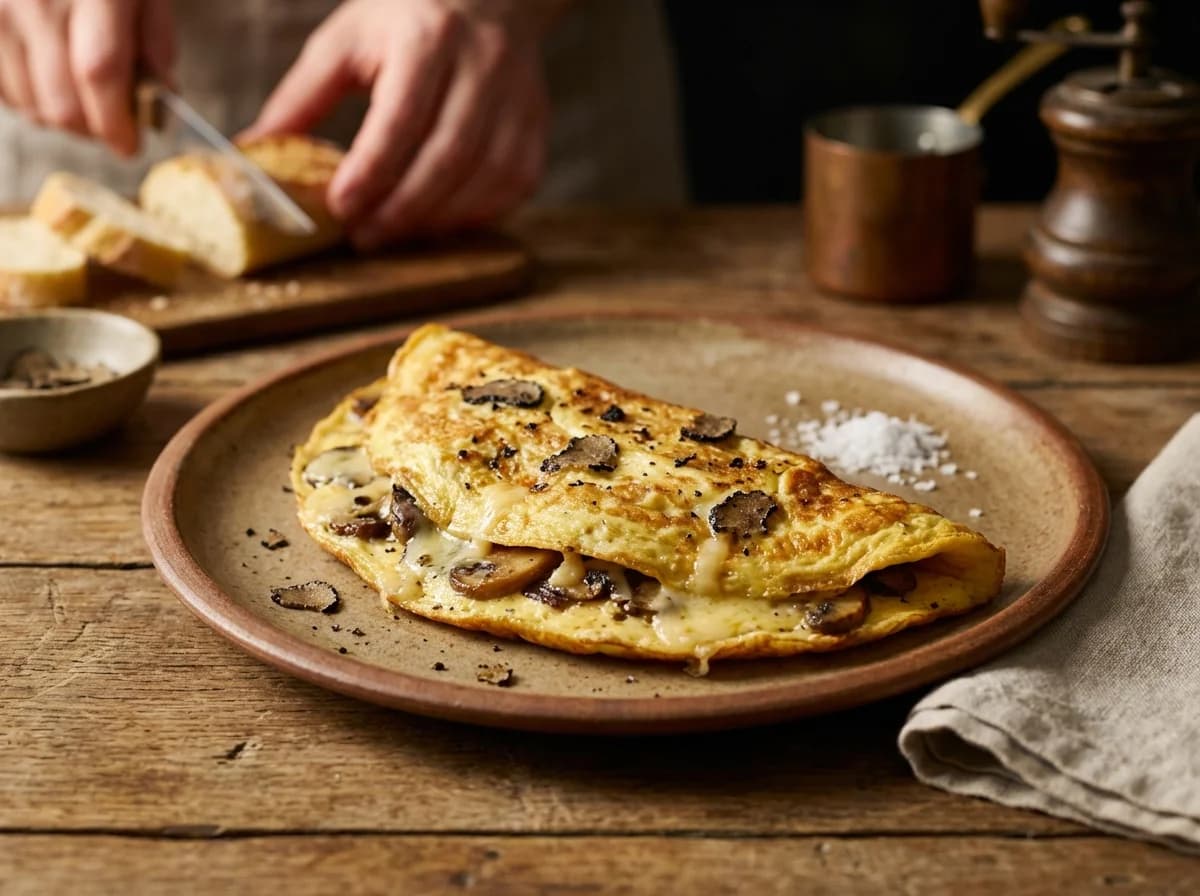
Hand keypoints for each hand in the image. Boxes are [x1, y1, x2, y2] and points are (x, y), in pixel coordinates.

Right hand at [0, 0, 174, 155]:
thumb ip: (155, 42)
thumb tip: (159, 101)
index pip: (100, 71)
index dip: (116, 121)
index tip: (130, 145)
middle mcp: (38, 2)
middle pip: (62, 102)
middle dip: (93, 129)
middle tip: (111, 122)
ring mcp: (0, 12)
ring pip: (31, 104)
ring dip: (61, 116)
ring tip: (80, 95)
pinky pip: (4, 91)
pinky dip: (29, 99)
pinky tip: (48, 78)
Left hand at [246, 0, 561, 248]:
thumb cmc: (406, 19)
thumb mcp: (346, 41)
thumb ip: (302, 98)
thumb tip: (254, 151)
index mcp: (426, 38)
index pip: (400, 118)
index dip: (371, 172)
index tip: (340, 209)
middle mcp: (482, 66)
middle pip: (447, 156)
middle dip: (403, 209)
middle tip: (364, 237)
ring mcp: (518, 98)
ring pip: (486, 178)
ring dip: (439, 219)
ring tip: (395, 234)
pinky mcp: (536, 124)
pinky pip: (515, 185)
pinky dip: (478, 214)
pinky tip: (441, 222)